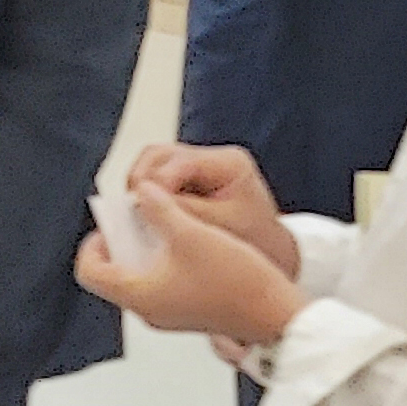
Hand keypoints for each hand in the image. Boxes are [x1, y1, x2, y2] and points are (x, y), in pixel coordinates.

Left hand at [77, 178, 308, 348]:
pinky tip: (182, 241)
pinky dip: (161, 263)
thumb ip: (158, 208)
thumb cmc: (236, 280)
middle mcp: (147, 310)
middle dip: (120, 243)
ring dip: (142, 251)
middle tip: (135, 218)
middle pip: (112, 274)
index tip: (111, 223)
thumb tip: (141, 190)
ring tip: (160, 224)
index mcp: (139, 294)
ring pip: (137, 278)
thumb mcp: (191, 232)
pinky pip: (160, 285)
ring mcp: (168, 315)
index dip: (93, 243)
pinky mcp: (187, 313)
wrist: (277, 313)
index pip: (89, 271)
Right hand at [125, 140, 295, 276]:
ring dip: (141, 184)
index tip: (141, 210)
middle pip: (159, 154)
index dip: (154, 185)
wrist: (272, 251)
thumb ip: (182, 211)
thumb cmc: (255, 241)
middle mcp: (214, 157)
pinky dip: (148, 190)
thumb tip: (142, 202)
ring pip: (152, 160)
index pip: (177, 163)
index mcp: (229, 164)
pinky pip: (157, 173)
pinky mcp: (191, 175)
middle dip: (141, 181)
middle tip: (134, 209)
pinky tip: (147, 211)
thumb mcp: (220, 228)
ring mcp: (201, 163)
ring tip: (138, 211)